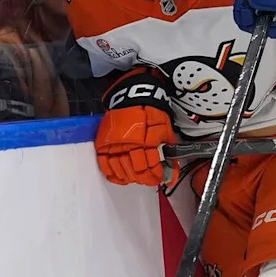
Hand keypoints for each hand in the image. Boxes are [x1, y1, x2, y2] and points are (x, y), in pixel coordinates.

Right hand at [94, 69, 177, 186]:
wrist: (135, 97)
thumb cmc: (153, 114)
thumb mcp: (166, 131)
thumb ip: (169, 153)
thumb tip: (172, 174)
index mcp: (148, 142)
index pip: (151, 167)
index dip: (155, 176)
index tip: (159, 178)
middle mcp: (130, 145)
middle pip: (136, 170)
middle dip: (144, 178)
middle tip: (148, 179)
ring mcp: (115, 144)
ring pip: (120, 169)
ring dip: (129, 177)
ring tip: (135, 179)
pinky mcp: (103, 143)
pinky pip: (104, 164)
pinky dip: (111, 174)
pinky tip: (119, 178)